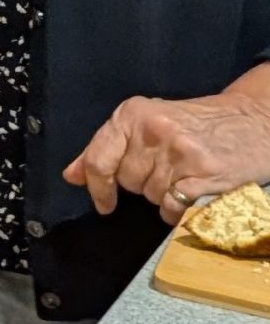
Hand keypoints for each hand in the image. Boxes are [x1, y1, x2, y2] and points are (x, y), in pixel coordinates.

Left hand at [65, 87, 269, 220]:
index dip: (96, 186)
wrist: (256, 121)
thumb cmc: (197, 124)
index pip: (99, 158)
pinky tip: (192, 193)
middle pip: (127, 180)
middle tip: (166, 169)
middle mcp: (154, 130)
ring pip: (151, 196)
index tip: (103, 203)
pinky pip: (174, 207)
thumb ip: (108, 147)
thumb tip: (72, 176)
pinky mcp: (205, 174)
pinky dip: (179, 209)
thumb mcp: (148, 122)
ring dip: (163, 195)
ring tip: (184, 176)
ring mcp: (181, 152)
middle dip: (141, 184)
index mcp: (133, 114)